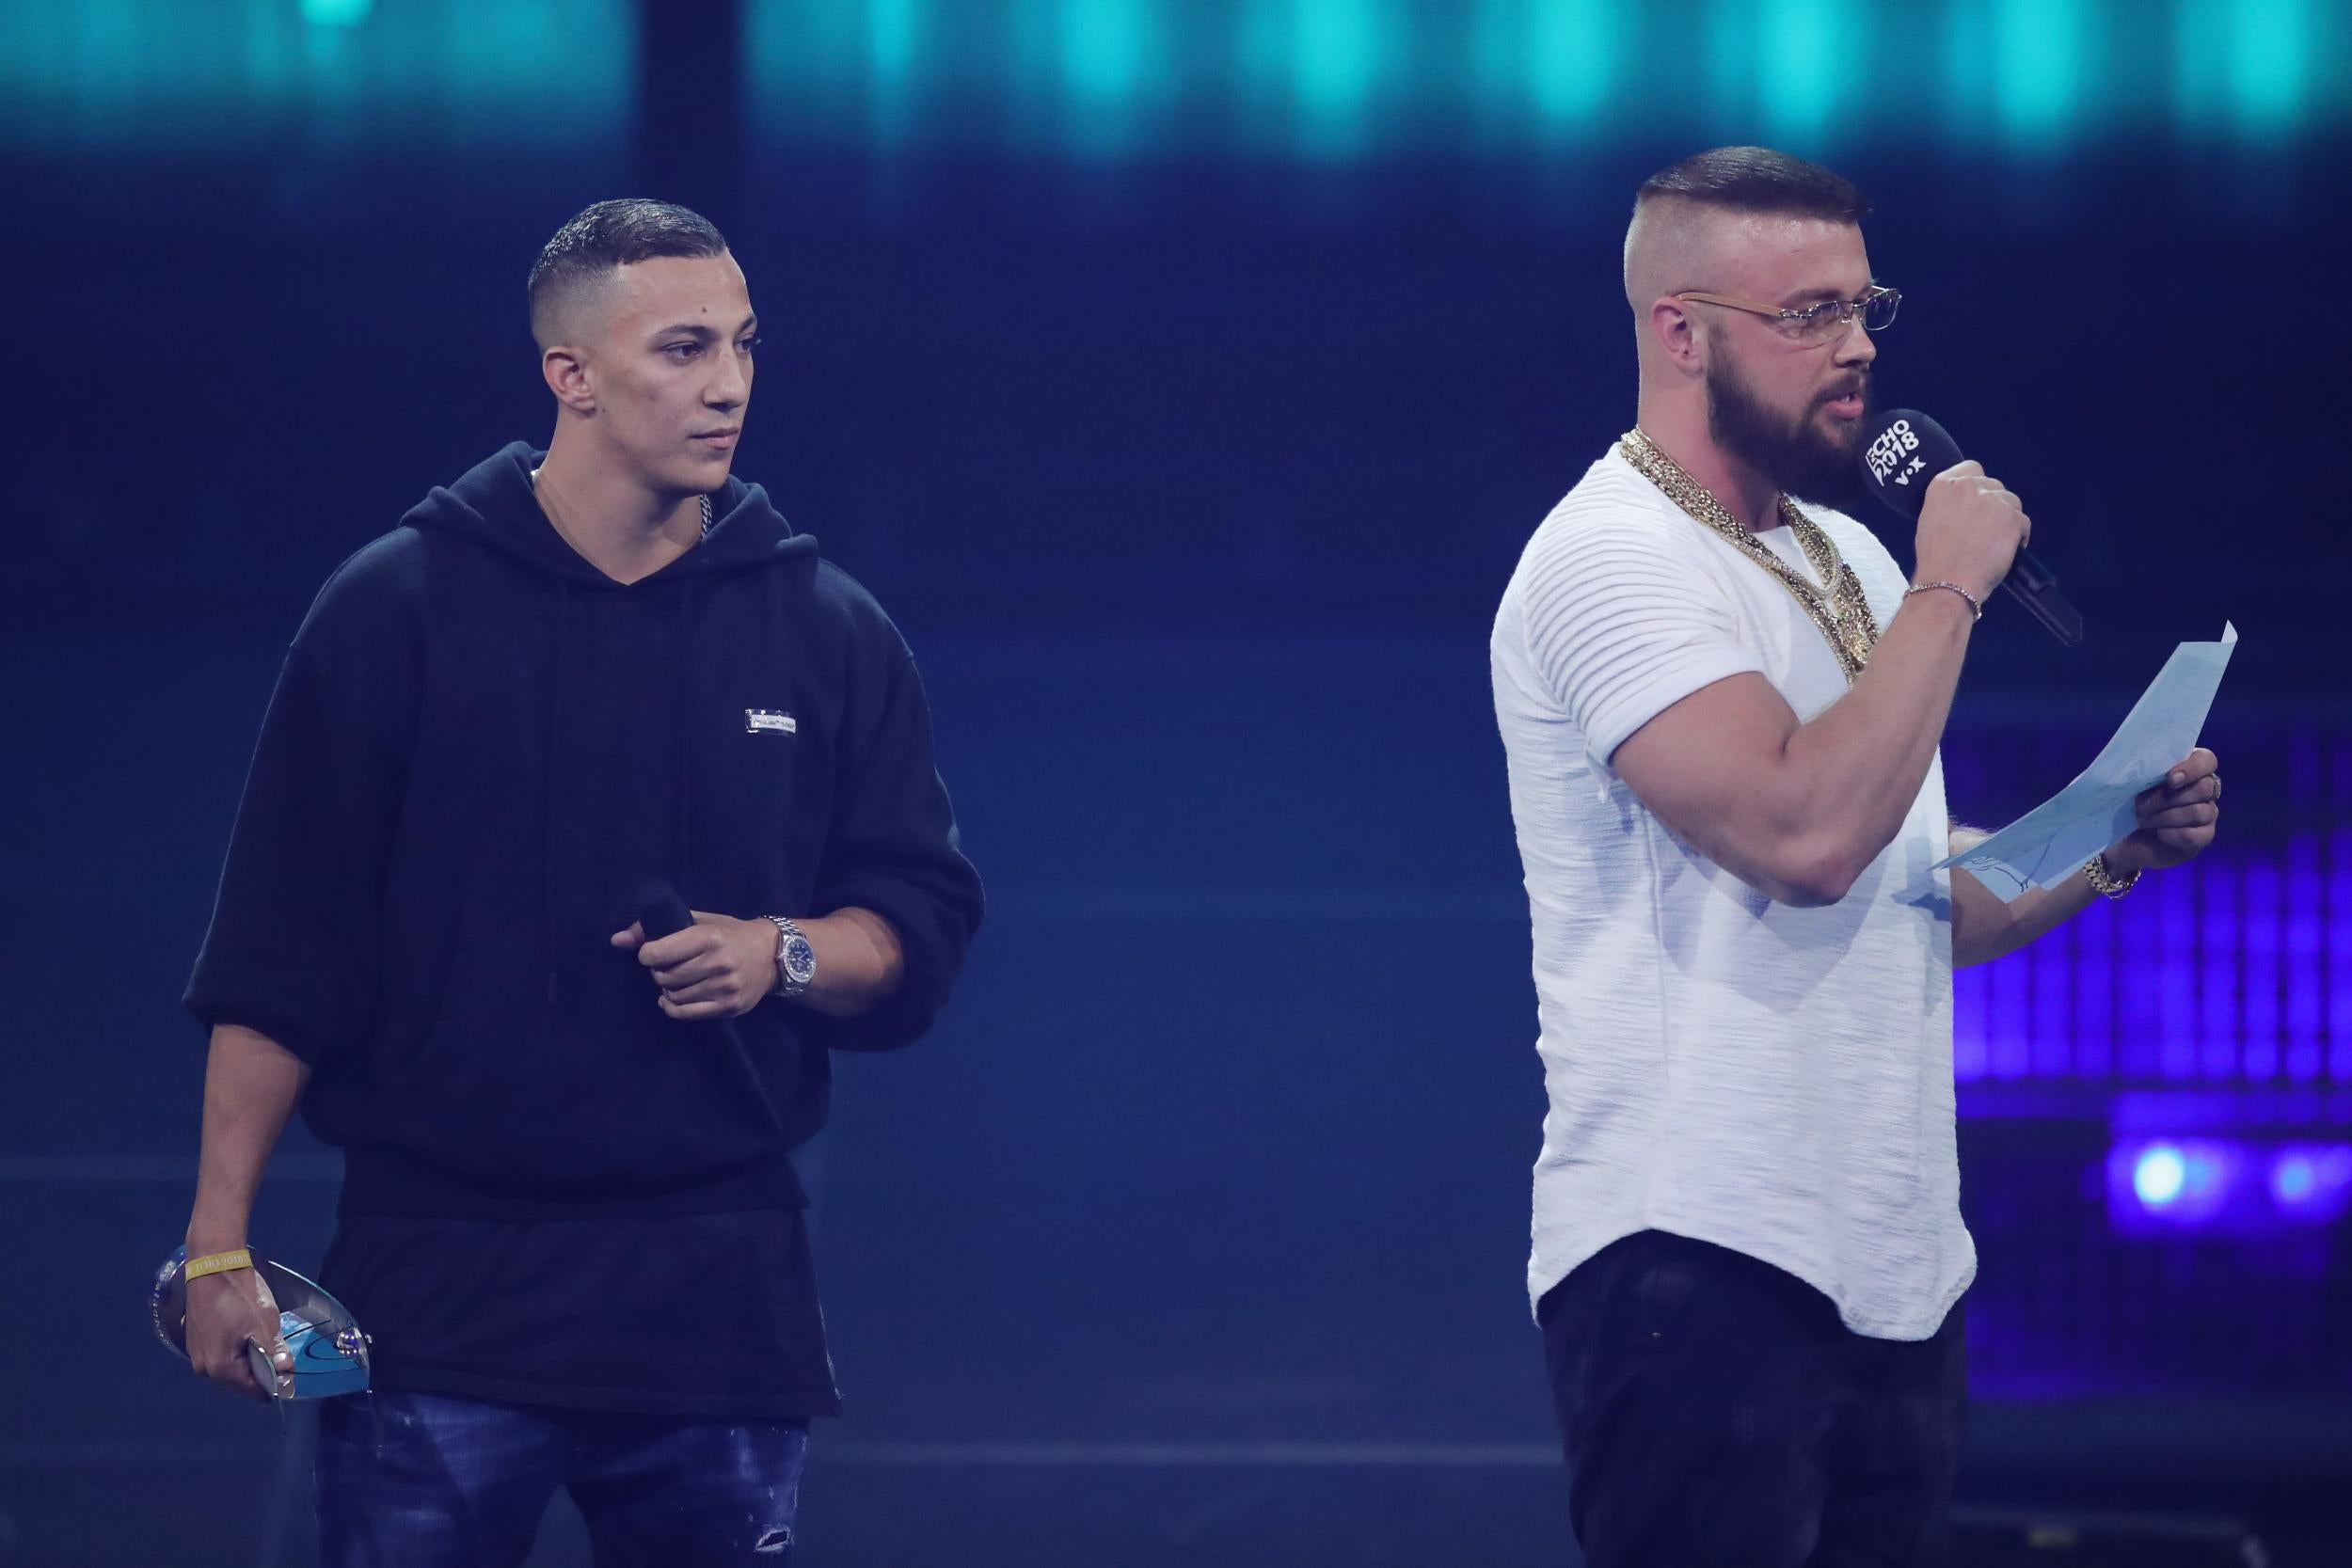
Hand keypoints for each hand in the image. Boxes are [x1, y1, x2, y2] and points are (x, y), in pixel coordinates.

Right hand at [185, 1264, 290, 1402]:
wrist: (214, 1266)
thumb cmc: (240, 1296)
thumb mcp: (264, 1323)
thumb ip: (275, 1351)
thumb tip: (286, 1371)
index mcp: (220, 1368)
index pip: (251, 1390)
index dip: (273, 1386)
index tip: (289, 1379)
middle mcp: (203, 1368)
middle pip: (239, 1381)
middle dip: (261, 1373)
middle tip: (281, 1361)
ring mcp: (196, 1354)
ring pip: (230, 1367)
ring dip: (248, 1361)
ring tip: (266, 1347)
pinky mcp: (195, 1341)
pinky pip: (220, 1355)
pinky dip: (236, 1351)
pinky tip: (248, 1338)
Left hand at [610, 911, 776, 1019]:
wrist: (773, 955)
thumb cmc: (731, 933)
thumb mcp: (700, 922)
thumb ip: (658, 927)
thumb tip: (616, 940)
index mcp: (710, 937)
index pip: (657, 953)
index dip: (647, 954)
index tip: (652, 953)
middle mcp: (719, 962)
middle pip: (664, 977)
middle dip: (659, 972)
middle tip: (668, 967)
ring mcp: (725, 987)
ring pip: (673, 996)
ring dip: (667, 989)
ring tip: (677, 980)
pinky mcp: (729, 1007)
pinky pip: (686, 1013)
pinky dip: (672, 1007)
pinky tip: (673, 999)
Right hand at [1913, 459, 2029, 603]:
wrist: (1947, 584)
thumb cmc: (1935, 560)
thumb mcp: (1929, 519)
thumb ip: (1948, 503)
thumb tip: (1966, 504)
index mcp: (1943, 485)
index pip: (1971, 468)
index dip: (1977, 486)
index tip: (1975, 503)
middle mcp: (1969, 486)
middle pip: (1994, 485)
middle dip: (1993, 505)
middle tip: (1983, 530)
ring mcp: (1993, 500)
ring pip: (2011, 502)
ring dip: (2007, 519)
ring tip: (1994, 543)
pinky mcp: (2012, 517)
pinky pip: (2023, 522)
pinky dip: (2018, 537)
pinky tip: (2004, 551)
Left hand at [2106, 747, 2221, 876]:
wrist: (2123, 838)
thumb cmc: (2128, 803)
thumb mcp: (2131, 784)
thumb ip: (2143, 771)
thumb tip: (2141, 768)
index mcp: (2190, 768)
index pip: (2206, 760)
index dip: (2192, 768)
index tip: (2169, 779)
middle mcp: (2205, 789)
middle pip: (2203, 788)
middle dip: (2166, 798)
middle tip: (2140, 805)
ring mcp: (2208, 814)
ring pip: (2199, 812)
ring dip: (2165, 817)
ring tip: (2143, 820)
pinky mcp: (2204, 836)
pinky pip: (2194, 835)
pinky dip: (2172, 834)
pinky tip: (2159, 834)